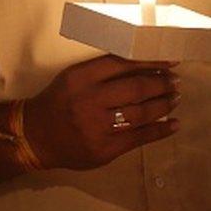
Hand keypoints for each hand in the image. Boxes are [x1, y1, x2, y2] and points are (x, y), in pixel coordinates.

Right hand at [23, 54, 179, 169]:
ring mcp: (98, 126)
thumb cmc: (61, 103)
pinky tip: (174, 124)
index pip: (123, 64)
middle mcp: (89, 100)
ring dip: (164, 105)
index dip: (151, 62)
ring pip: (141, 113)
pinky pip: (140, 137)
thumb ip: (105, 72)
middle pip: (136, 88)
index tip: (170, 61)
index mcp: (81, 77)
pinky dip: (161, 130)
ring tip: (175, 98)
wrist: (35, 137)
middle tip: (175, 82)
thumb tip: (149, 68)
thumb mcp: (75, 79)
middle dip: (162, 84)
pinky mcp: (105, 148)